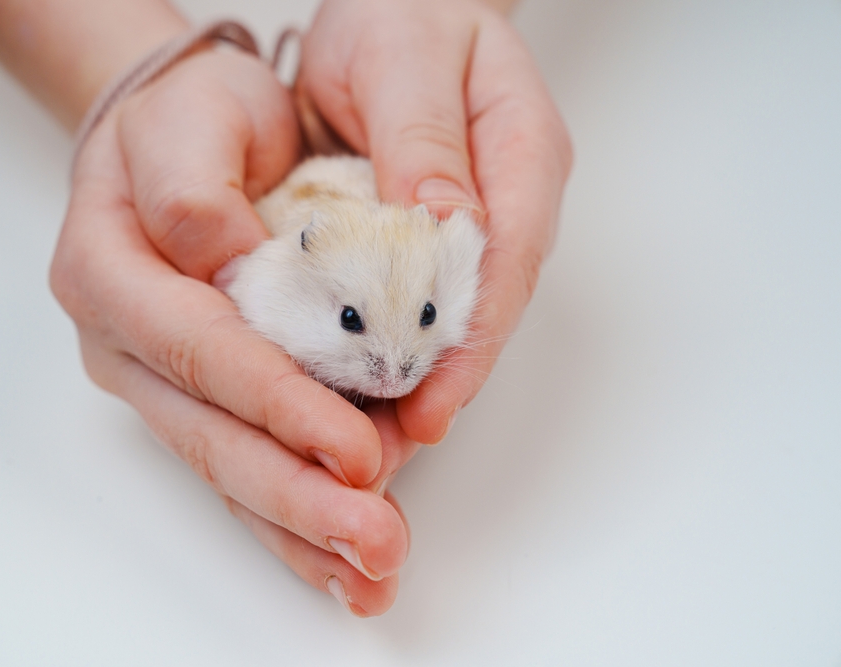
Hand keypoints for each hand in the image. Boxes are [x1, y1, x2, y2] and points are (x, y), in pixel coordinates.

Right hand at [51, 46, 411, 614]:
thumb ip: (196, 191)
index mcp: (109, 270)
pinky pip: (238, 468)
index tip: (358, 452)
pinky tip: (337, 568)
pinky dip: (288, 523)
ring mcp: (157, 381)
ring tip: (370, 575)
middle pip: (210, 434)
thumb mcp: (193, 118)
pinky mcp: (196, 400)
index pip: (200, 350)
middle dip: (297, 494)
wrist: (182, 136)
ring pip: (226, 468)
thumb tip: (232, 271)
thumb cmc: (196, 118)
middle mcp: (124, 341)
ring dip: (301, 527)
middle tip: (375, 541)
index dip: (279, 405)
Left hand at [299, 0, 572, 442]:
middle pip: (483, 310)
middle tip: (390, 452)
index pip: (507, 263)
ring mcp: (468, 230)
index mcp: (520, 155)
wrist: (388, 13)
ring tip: (367, 448)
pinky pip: (406, 306)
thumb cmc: (401, 16)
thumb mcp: (406, 57)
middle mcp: (504, 205)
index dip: (471, 341)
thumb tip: (448, 222)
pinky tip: (347, 394)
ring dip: (409, 383)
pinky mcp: (424, 244)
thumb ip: (425, 137)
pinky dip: (378, 351)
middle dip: (440, 385)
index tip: (431, 402)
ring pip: (445, 320)